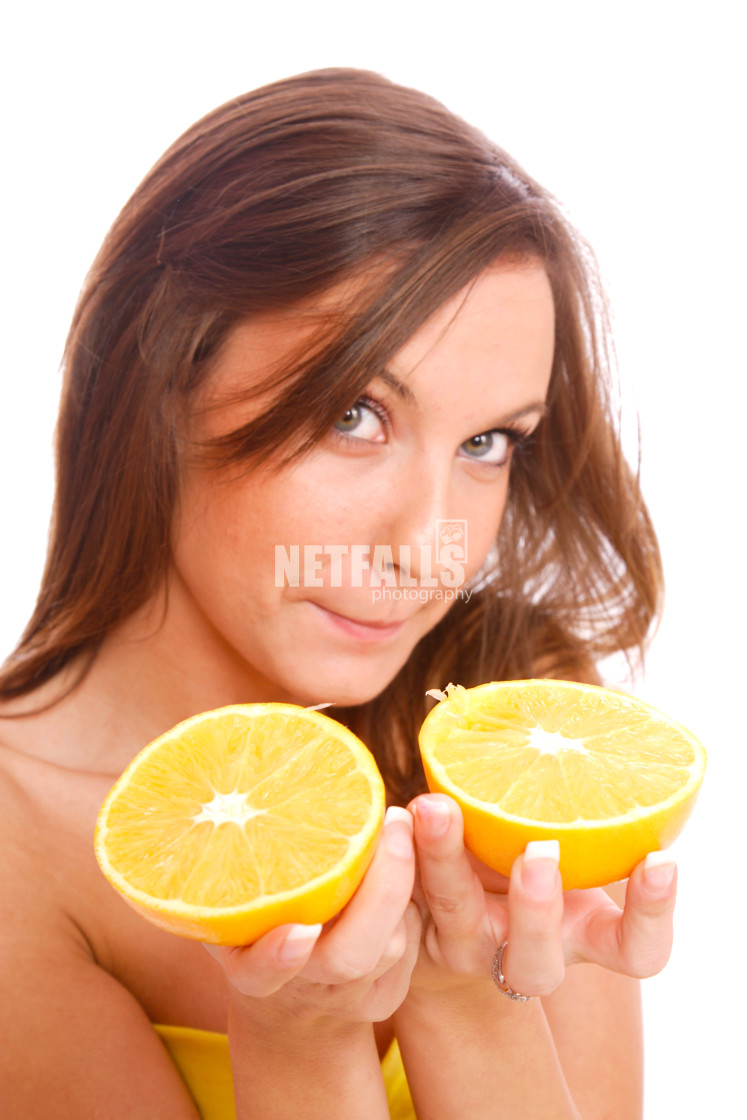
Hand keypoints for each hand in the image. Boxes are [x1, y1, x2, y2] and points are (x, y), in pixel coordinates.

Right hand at [205, 806, 421, 1023]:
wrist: (291, 1005)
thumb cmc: (253, 928)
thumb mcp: (228, 910)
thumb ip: (227, 872)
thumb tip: (221, 803)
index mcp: (252, 974)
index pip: (260, 973)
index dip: (278, 955)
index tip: (302, 929)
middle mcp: (302, 993)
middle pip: (349, 958)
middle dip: (381, 889)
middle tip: (394, 820)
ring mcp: (349, 1002)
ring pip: (390, 947)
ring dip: (404, 882)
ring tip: (399, 825)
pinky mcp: (388, 998)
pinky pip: (413, 946)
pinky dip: (414, 899)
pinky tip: (406, 857)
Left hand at [408, 793, 676, 997]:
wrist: (455, 910)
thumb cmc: (529, 850)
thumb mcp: (568, 834)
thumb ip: (582, 798)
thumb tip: (590, 714)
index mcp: (584, 934)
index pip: (637, 951)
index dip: (652, 915)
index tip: (660, 859)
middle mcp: (527, 951)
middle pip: (538, 965)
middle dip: (535, 911)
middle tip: (538, 853)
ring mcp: (466, 944)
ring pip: (455, 918)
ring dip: (444, 859)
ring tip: (436, 807)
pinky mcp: (413, 926)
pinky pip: (399, 899)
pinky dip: (398, 850)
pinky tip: (396, 812)